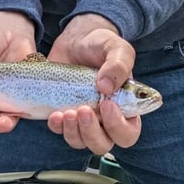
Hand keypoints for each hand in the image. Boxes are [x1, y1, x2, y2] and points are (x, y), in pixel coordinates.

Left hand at [47, 13, 140, 153]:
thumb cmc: (101, 45)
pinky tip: (55, 114)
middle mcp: (105, 118)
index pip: (128, 132)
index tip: (106, 104)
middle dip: (92, 132)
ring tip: (67, 112)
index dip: (119, 127)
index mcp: (125, 107)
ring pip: (81, 142)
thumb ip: (119, 65)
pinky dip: (57, 127)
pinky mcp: (64, 114)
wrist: (76, 40)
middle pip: (103, 144)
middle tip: (83, 109)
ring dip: (73, 132)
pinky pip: (61, 131)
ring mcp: (84, 119)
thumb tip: (106, 88)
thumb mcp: (116, 48)